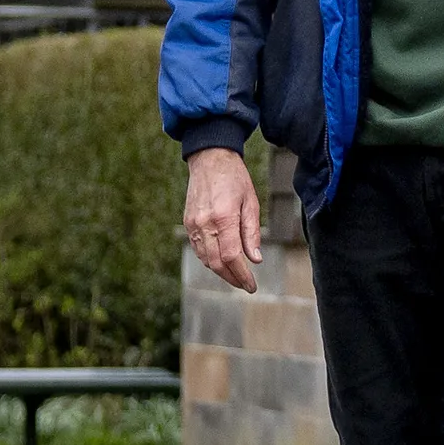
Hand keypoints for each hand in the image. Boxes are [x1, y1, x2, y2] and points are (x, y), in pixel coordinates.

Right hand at [182, 146, 262, 289]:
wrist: (210, 159)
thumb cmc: (234, 178)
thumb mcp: (250, 202)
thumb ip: (251, 232)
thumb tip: (255, 259)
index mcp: (223, 217)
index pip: (232, 257)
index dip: (242, 275)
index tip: (251, 285)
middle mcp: (205, 224)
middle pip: (217, 263)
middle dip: (232, 278)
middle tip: (245, 285)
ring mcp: (193, 224)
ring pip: (205, 259)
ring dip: (221, 271)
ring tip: (236, 275)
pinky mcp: (188, 223)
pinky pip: (197, 249)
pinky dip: (209, 260)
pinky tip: (221, 261)